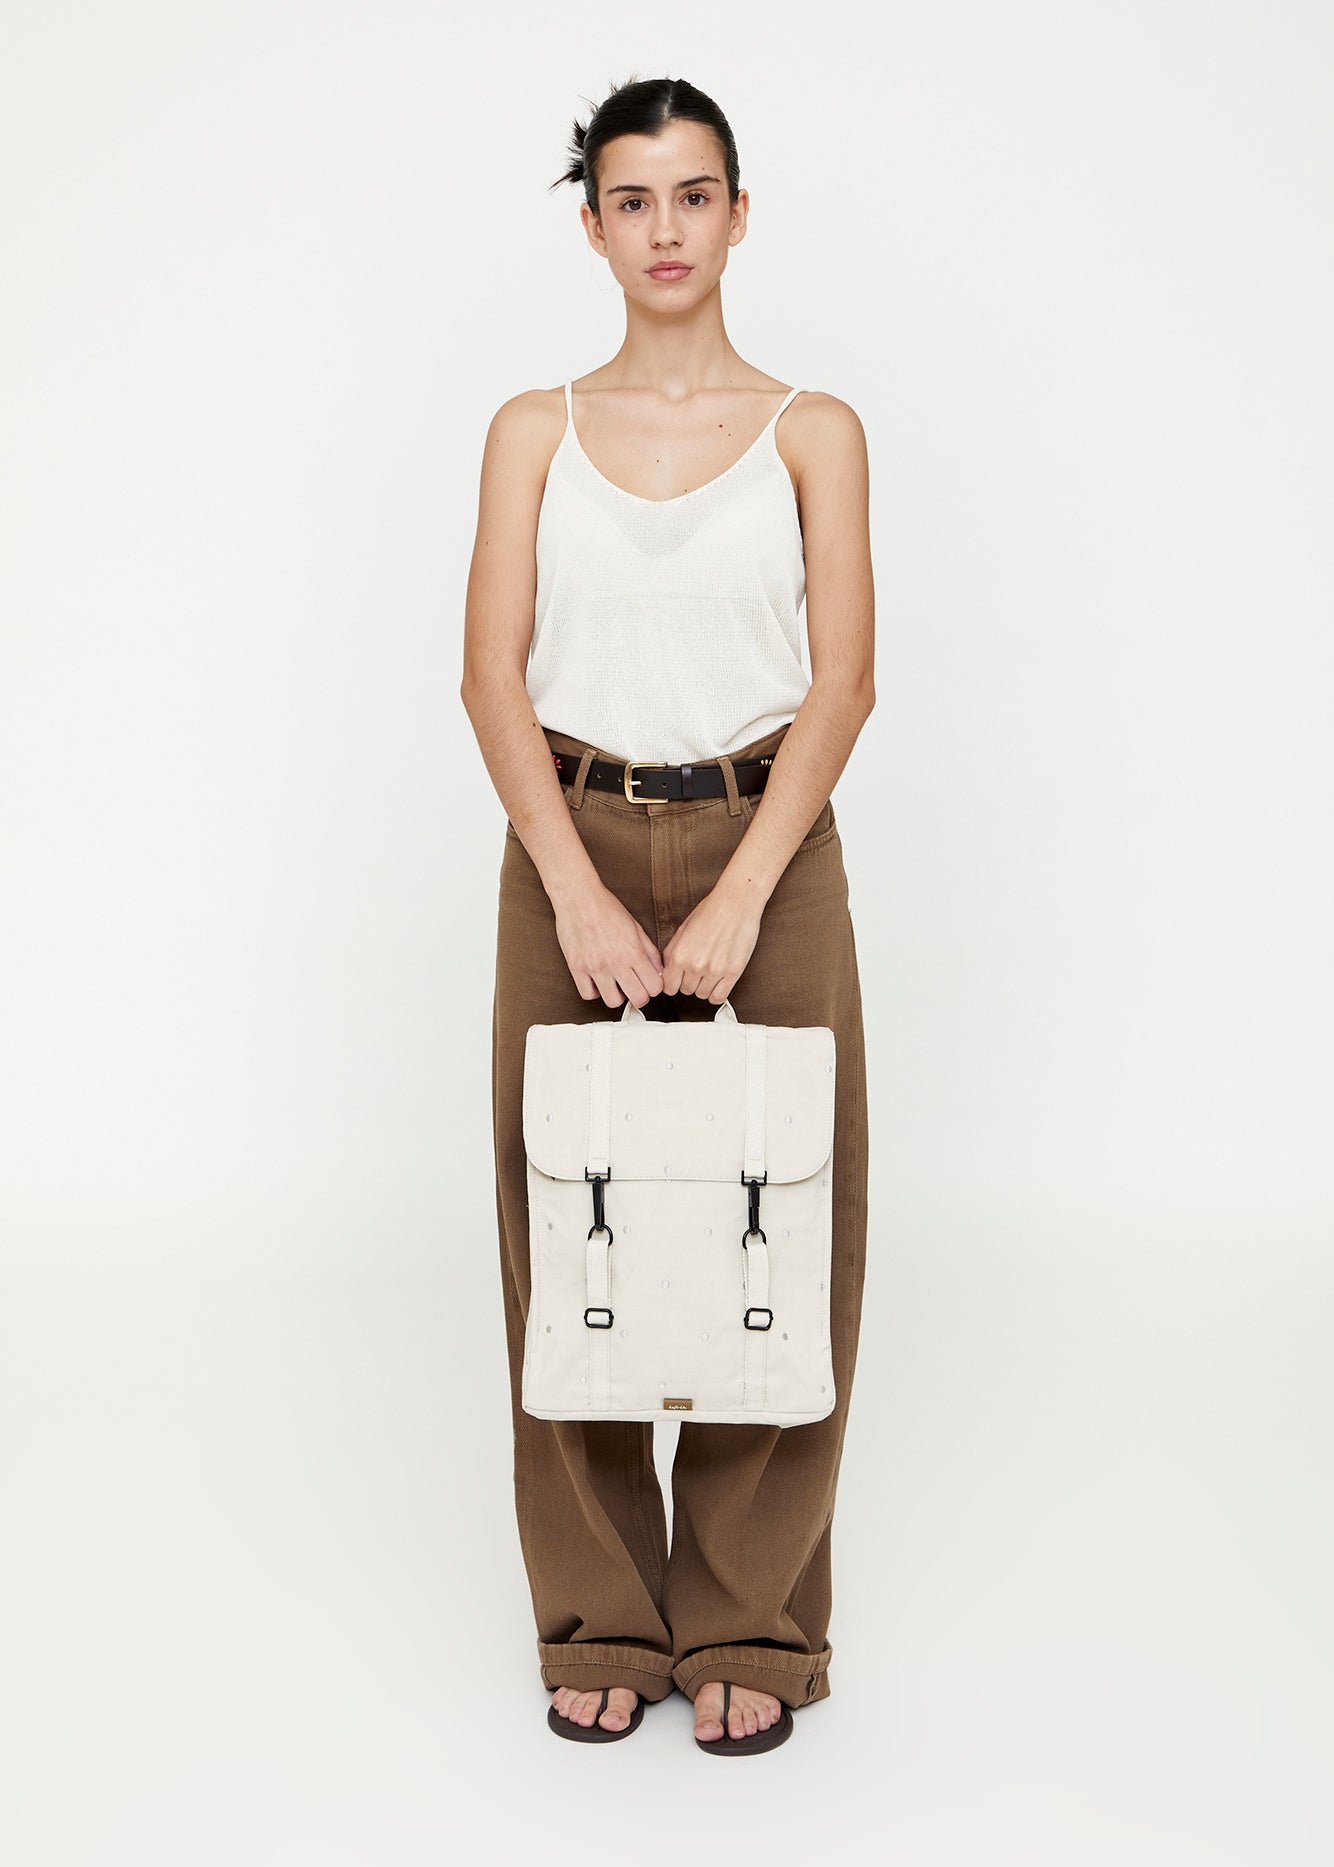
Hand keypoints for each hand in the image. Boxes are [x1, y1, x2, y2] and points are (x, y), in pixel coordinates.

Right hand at [553, 880, 664, 1007]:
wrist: (579, 897)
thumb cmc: (606, 907)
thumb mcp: (635, 926)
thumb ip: (649, 950)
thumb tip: (658, 969)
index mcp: (633, 952)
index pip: (654, 987)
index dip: (654, 987)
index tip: (649, 982)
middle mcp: (616, 962)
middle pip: (638, 998)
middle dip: (639, 995)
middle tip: (635, 987)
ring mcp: (595, 967)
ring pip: (613, 1001)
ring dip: (617, 995)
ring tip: (615, 983)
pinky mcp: (577, 968)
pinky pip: (588, 994)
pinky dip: (594, 991)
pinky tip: (597, 981)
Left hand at [660, 885, 761, 1002]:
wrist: (736, 903)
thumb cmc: (711, 911)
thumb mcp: (682, 930)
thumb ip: (672, 952)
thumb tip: (666, 970)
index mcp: (680, 955)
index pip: (668, 987)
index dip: (672, 984)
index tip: (677, 981)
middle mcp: (696, 966)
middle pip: (686, 991)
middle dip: (689, 983)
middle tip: (696, 971)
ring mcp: (715, 971)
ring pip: (702, 995)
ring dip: (704, 987)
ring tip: (709, 973)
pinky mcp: (733, 972)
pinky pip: (719, 997)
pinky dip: (717, 994)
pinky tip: (718, 984)